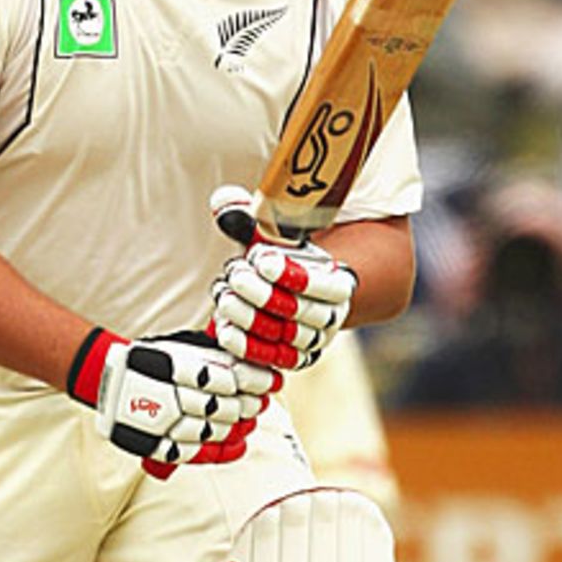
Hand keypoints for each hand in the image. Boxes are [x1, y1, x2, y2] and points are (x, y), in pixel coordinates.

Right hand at [67, 327, 276, 466]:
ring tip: (250, 420)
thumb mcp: (180, 345)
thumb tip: (250, 359)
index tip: (273, 381)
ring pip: (213, 431)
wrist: (108, 380)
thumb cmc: (151, 359)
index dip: (257, 381)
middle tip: (260, 402)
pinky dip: (221, 452)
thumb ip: (212, 353)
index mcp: (175, 365)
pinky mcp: (156, 444)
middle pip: (224, 407)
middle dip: (249, 405)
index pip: (229, 378)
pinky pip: (194, 454)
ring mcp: (162, 423)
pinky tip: (239, 445)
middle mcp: (168, 395)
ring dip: (238, 426)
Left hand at [207, 185, 355, 371]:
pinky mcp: (291, 358)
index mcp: (339, 283)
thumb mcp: (274, 235)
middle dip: (263, 294)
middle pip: (300, 310)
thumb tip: (222, 202)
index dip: (294, 274)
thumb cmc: (283, 258)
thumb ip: (250, 217)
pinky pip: (272, 359)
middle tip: (235, 276)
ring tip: (224, 298)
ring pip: (285, 336)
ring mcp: (312, 340)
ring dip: (251, 319)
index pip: (326, 285)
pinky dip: (247, 348)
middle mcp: (331, 316)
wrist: (300, 295)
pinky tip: (224, 329)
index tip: (260, 259)